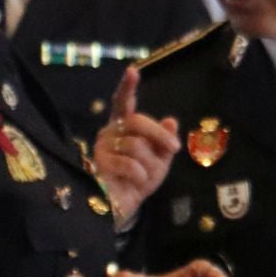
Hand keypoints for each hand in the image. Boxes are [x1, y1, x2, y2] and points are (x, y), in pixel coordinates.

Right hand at [93, 66, 180, 223]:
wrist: (124, 206)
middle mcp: (110, 132)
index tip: (133, 71)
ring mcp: (103, 147)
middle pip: (138, 121)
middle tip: (175, 149)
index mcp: (123, 126)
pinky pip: (130, 164)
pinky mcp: (100, 164)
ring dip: (149, 164)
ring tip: (144, 177)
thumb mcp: (160, 160)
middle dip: (159, 135)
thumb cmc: (140, 179)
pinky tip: (134, 183)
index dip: (127, 87)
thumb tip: (171, 120)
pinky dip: (140, 176)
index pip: (123, 102)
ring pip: (136, 145)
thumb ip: (165, 141)